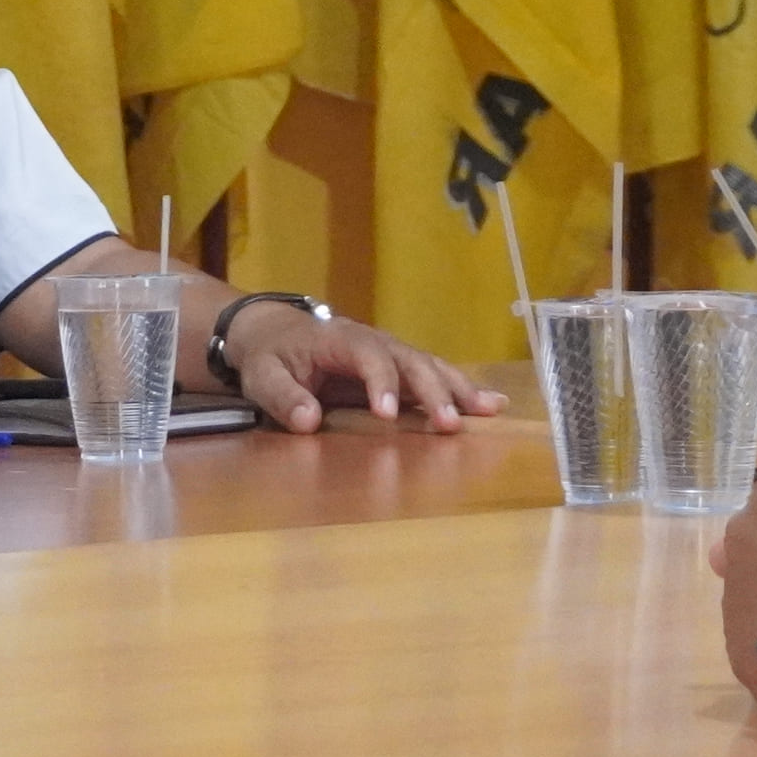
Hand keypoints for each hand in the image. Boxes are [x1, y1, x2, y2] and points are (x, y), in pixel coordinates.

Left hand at [217, 306, 505, 434]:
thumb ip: (283, 396)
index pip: (367, 356)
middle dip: (431, 391)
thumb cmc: (270, 356)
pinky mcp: (400, 369)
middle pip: (409, 361)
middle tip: (449, 424)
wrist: (275, 331)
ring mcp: (391, 353)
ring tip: (489, 410)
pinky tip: (493, 405)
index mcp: (339, 339)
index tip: (386, 414)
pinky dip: (463, 390)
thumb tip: (308, 421)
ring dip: (458, 389)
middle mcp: (374, 341)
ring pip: (430, 366)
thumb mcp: (262, 375)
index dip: (380, 383)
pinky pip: (435, 376)